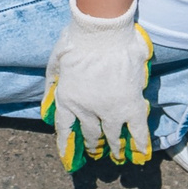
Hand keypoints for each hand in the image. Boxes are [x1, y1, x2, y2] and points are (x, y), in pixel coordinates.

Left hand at [41, 1, 154, 169]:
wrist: (102, 33)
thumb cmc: (76, 40)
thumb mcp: (54, 62)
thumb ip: (51, 84)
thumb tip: (47, 101)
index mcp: (67, 100)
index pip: (64, 128)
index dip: (66, 143)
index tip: (68, 155)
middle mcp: (87, 111)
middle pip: (90, 134)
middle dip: (92, 144)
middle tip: (95, 150)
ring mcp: (110, 111)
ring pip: (112, 136)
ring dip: (115, 147)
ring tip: (117, 154)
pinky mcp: (130, 106)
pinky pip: (136, 130)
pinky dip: (139, 142)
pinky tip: (140, 152)